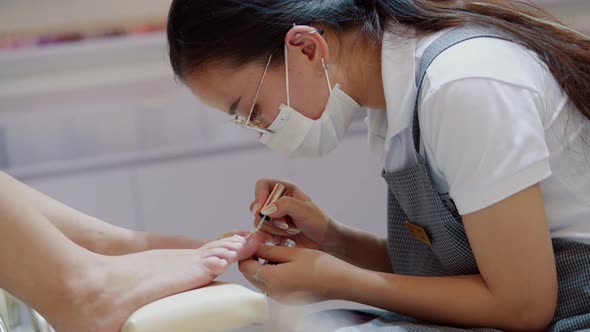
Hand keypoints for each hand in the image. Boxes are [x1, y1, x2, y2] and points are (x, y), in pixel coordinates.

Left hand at [238, 244, 352, 303]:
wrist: (341, 283)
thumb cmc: (320, 266)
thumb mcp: (293, 252)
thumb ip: (269, 250)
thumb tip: (254, 246)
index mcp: (272, 280)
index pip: (245, 266)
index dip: (247, 252)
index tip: (254, 241)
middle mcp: (272, 293)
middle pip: (250, 275)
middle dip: (253, 259)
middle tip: (263, 244)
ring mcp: (280, 298)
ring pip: (260, 280)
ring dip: (263, 266)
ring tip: (277, 253)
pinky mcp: (287, 300)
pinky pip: (271, 286)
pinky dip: (272, 274)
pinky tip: (285, 264)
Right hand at [250, 179, 337, 250]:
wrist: (325, 242)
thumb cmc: (319, 222)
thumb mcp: (304, 209)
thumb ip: (285, 205)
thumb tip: (266, 209)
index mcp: (285, 189)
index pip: (262, 185)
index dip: (259, 195)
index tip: (263, 210)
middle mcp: (276, 201)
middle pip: (256, 206)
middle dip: (269, 218)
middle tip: (285, 224)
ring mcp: (273, 217)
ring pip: (258, 222)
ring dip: (273, 229)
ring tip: (291, 231)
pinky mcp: (272, 231)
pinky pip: (261, 234)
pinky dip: (269, 238)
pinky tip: (283, 240)